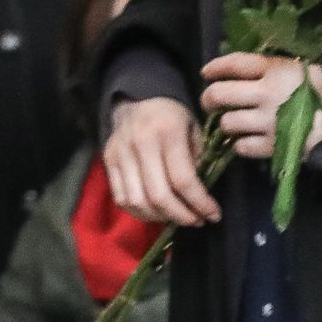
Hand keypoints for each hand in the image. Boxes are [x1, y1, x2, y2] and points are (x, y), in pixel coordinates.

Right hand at [103, 97, 221, 226]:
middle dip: (182, 216)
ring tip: (177, 217)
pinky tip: (156, 212)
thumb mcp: (195, 131)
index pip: (182, 179)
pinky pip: (121, 198)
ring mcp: (120, 153)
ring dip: (161, 217)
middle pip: (158, 195)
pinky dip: (140, 212)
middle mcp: (140, 143)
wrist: (138, 100)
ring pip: (137, 201)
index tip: (214, 215)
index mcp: (167, 131)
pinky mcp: (107, 162)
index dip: (200, 203)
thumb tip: (200, 197)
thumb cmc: (173, 118)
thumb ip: (198, 162)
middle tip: (197, 221)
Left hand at [200, 52, 321, 161]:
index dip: (214, 68)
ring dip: (226, 123)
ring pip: (227, 123)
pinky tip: (247, 140)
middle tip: (211, 102)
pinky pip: (242, 147)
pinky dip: (240, 145)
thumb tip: (232, 69)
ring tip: (232, 123)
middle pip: (219, 94)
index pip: (233, 64)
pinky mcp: (274, 146)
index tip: (206, 73)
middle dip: (209, 99)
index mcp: (275, 70)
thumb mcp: (296, 68)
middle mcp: (267, 94)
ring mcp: (269, 121)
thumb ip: (266, 69)